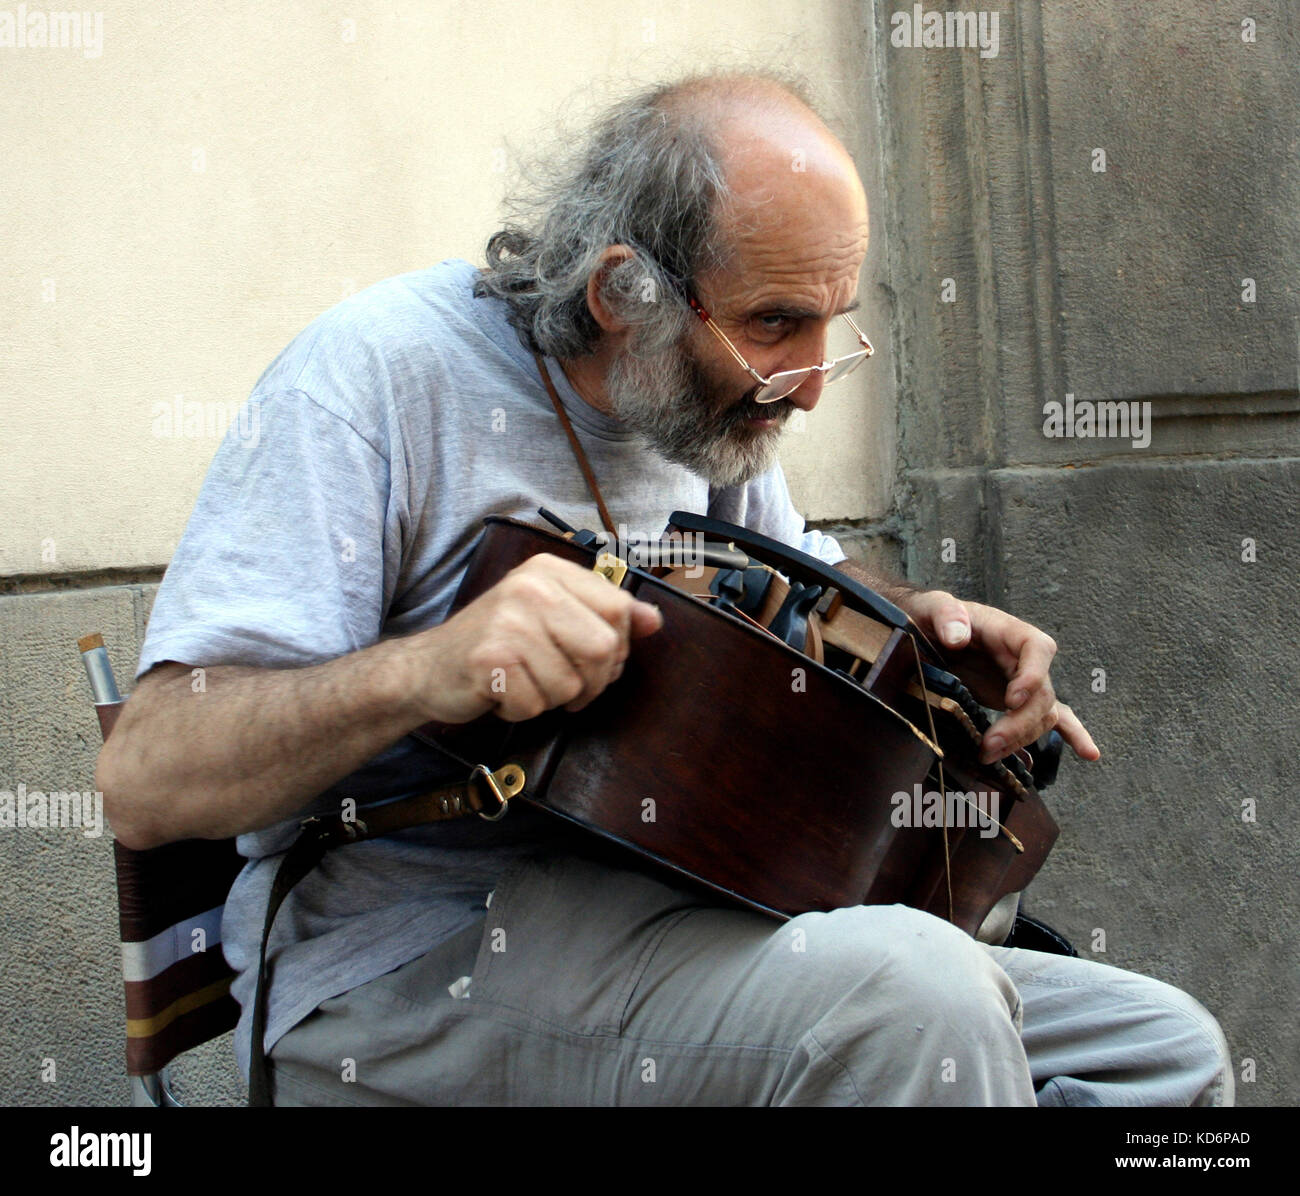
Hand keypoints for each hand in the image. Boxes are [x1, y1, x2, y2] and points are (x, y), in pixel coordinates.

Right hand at [417, 553, 663, 724]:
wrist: (427, 668)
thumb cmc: (496, 645)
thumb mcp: (552, 616)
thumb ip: (604, 615)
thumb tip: (654, 621)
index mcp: (548, 570)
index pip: (618, 608)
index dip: (617, 646)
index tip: (594, 660)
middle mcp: (529, 587)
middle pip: (601, 649)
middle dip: (591, 681)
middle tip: (564, 685)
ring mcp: (507, 622)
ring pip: (570, 684)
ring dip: (551, 699)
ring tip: (523, 682)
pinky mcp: (489, 659)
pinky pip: (536, 704)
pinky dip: (522, 710)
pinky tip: (501, 692)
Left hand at [899, 590, 1099, 765]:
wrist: (928, 632)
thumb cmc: (934, 616)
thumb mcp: (934, 607)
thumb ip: (946, 616)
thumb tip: (957, 637)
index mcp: (1010, 632)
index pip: (1038, 649)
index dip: (1032, 676)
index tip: (1011, 700)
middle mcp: (1024, 659)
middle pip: (1041, 693)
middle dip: (1019, 723)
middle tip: (990, 745)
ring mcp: (1024, 683)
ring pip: (1042, 714)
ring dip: (1022, 739)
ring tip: (990, 755)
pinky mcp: (1018, 700)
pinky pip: (1052, 717)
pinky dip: (1072, 734)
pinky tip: (1089, 753)